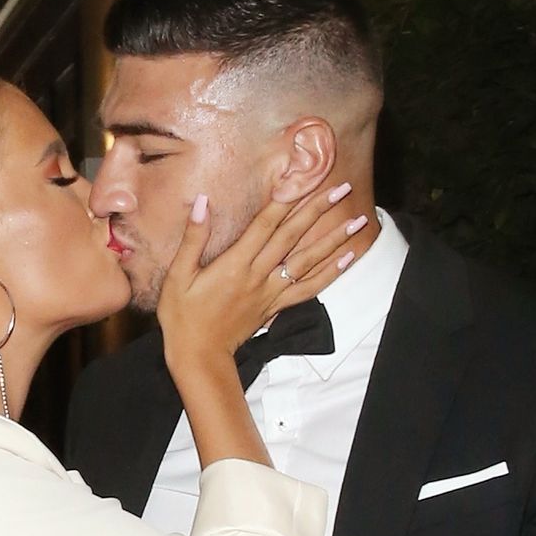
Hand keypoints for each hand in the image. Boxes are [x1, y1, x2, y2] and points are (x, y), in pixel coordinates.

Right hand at [157, 183, 365, 377]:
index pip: (265, 224)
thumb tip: (202, 201)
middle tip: (341, 188)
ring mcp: (270, 293)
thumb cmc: (182, 317)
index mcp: (235, 264)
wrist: (199, 357)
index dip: (284, 199)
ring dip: (334, 241)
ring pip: (308, 262)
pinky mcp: (275, 307)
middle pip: (293, 237)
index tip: (303, 177)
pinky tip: (346, 260)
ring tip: (357, 222)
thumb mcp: (178, 276)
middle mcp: (258, 276)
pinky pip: (308, 289)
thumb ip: (193, 238)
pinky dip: (330, 274)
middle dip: (318, 210)